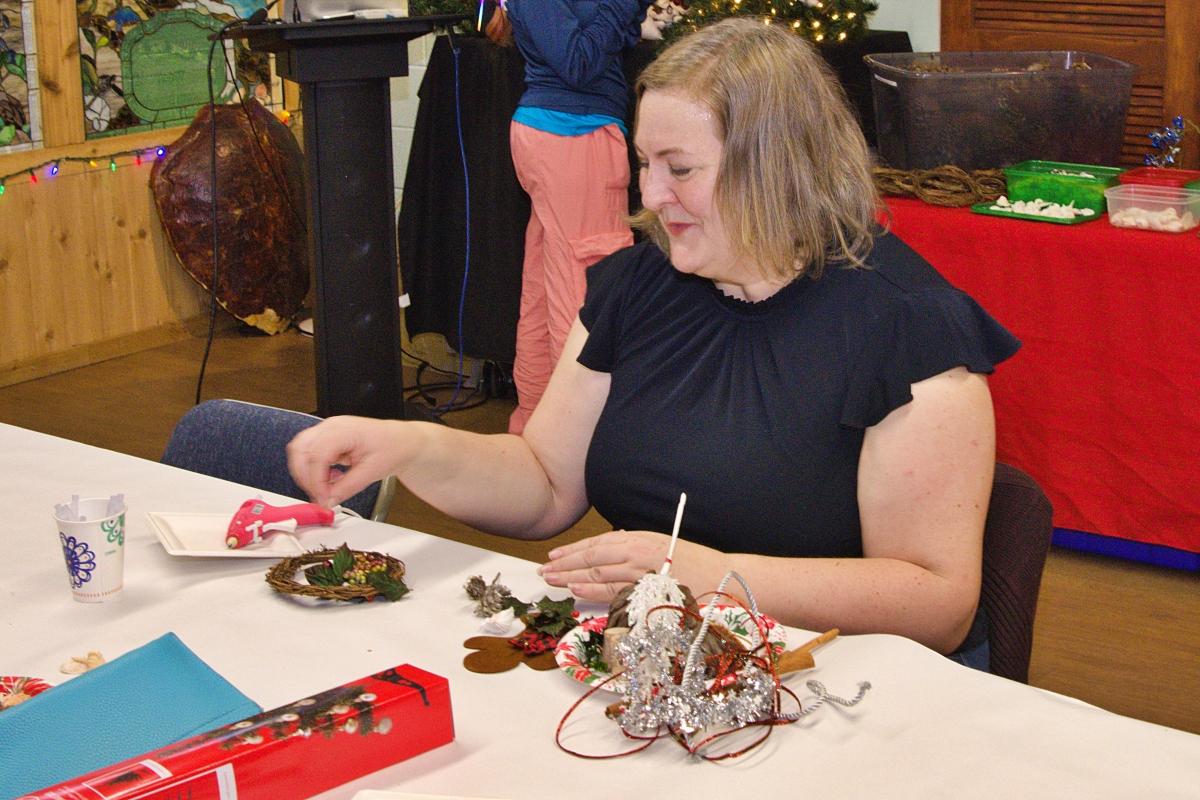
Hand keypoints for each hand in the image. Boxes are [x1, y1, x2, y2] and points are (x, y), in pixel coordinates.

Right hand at [286, 416, 407, 507]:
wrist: (402, 441)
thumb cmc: (393, 448)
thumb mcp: (373, 472)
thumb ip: (347, 487)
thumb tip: (328, 501)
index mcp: (344, 430)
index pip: (317, 455)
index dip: (316, 480)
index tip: (323, 498)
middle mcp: (331, 426)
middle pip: (300, 450)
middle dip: (305, 477)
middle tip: (320, 495)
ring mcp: (327, 430)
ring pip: (299, 450)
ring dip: (306, 472)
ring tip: (325, 486)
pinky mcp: (326, 438)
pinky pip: (307, 453)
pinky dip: (312, 469)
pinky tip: (329, 477)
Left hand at [539, 530, 727, 602]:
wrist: (722, 578)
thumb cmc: (695, 564)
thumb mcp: (663, 546)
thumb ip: (637, 546)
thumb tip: (615, 542)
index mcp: (640, 538)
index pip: (598, 543)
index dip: (574, 550)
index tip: (555, 556)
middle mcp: (637, 551)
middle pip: (592, 558)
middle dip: (565, 564)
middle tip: (545, 571)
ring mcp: (640, 571)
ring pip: (597, 574)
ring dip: (571, 578)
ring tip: (553, 581)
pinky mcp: (645, 590)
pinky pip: (613, 591)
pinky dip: (592, 591)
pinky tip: (576, 591)